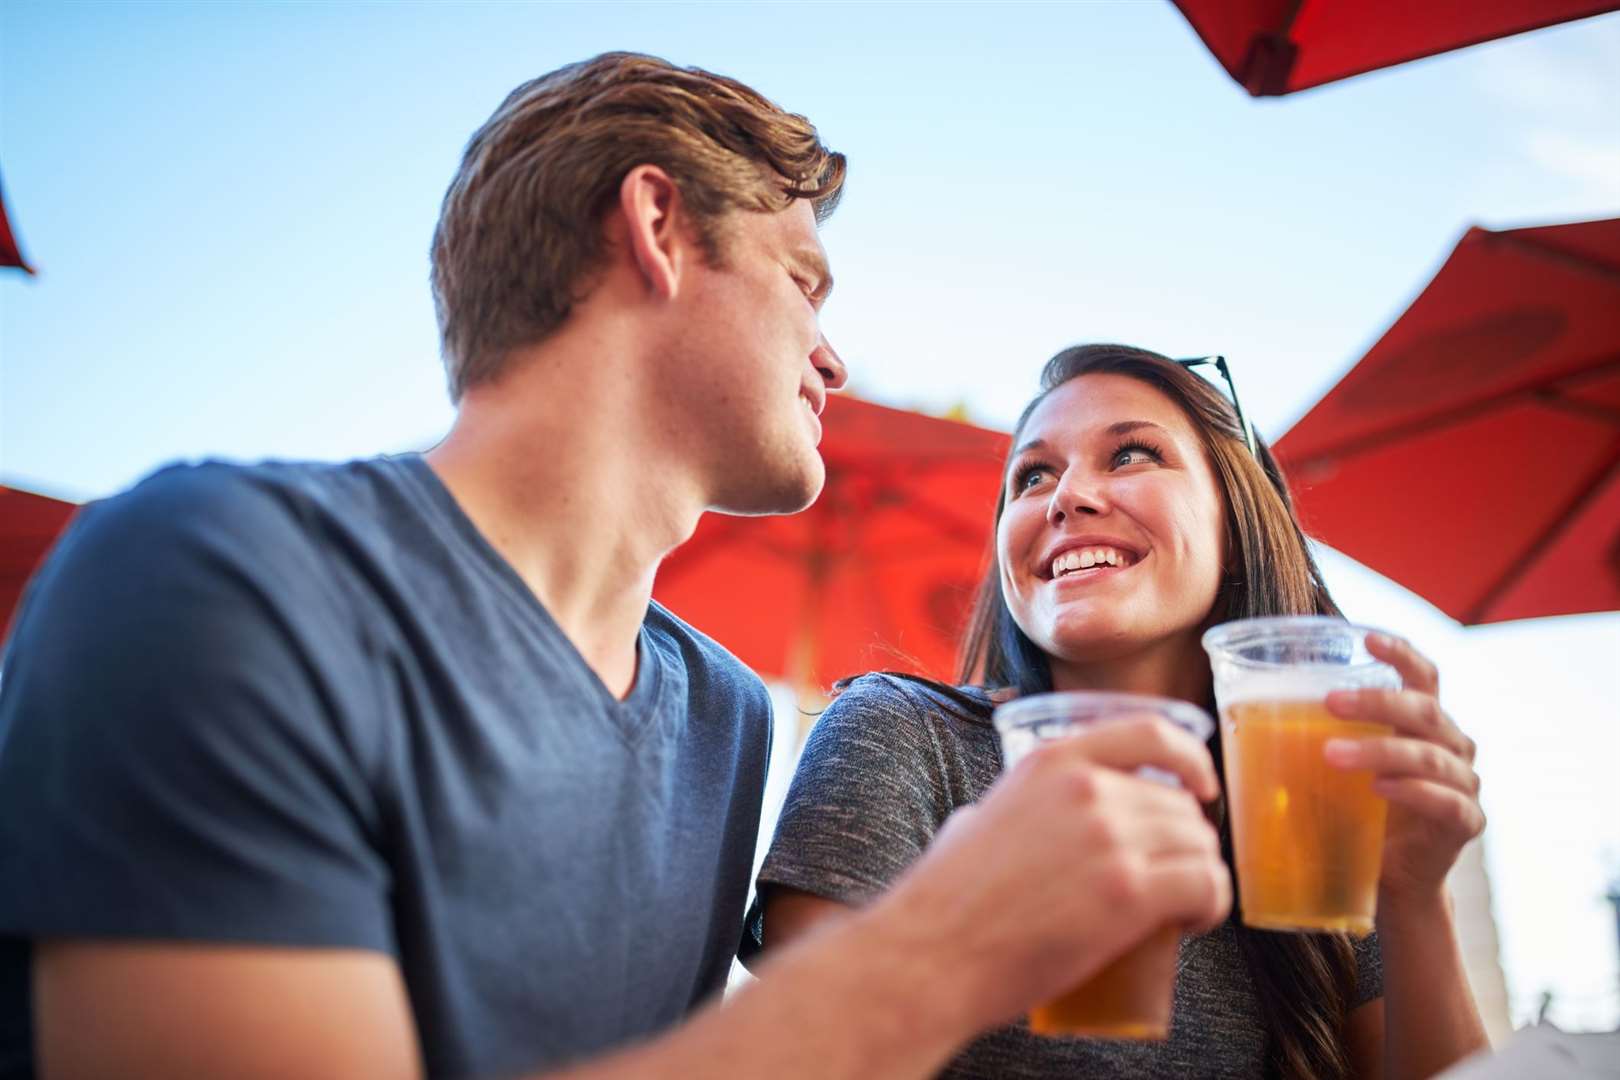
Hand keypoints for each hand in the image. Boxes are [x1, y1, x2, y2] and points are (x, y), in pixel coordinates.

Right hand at [878, 717, 1230, 1030]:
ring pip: (1200, 846)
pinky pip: (1206, 886)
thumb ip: (1008, 805)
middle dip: (1189, 845)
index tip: (1200, 786)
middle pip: (1181, 805)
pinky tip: (1194, 922)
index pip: (1152, 732)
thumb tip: (1003, 818)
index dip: (1191, 758)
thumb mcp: (978, 817)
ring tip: (1181, 909)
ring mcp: (1110, 837)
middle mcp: (1088, 788)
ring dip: (1202, 877)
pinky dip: (1213, 905)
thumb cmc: (947, 899)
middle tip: (1171, 882)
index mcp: (1053, 760)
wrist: (933, 951)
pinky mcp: (1128, 892)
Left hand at [1322, 633, 1483, 906]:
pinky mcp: (1465, 823)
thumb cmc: (1358, 810)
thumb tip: (1234, 701)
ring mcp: (1463, 783)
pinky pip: (1447, 802)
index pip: (1423, 675)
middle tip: (1328, 703)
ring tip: (1332, 754)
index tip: (1366, 638)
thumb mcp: (1336, 765)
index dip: (1400, 653)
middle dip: (1376, 703)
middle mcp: (1451, 745)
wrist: (1390, 878)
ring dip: (1379, 750)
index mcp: (1423, 722)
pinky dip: (1414, 792)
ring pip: (1429, 756)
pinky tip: (1380, 789)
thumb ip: (1310, 733)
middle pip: (1424, 711)